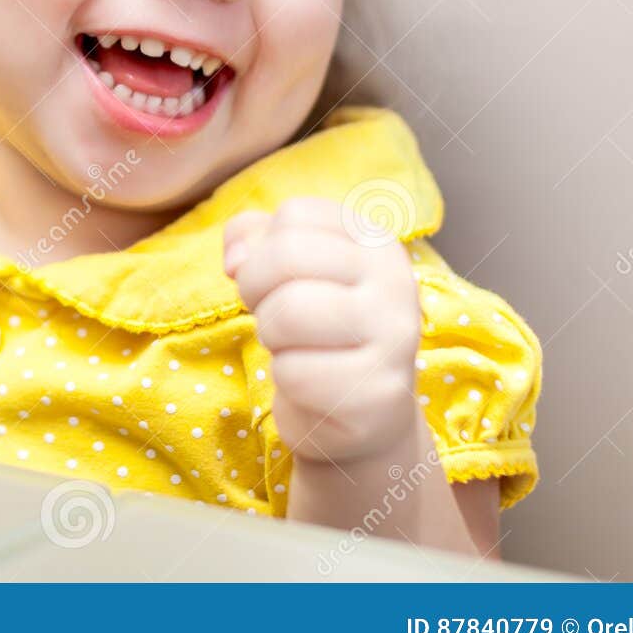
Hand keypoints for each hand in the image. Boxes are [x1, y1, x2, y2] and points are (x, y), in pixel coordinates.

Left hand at [224, 197, 421, 463]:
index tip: (279, 282)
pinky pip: (293, 372)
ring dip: (271, 336)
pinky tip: (314, 387)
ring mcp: (394, 337)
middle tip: (275, 319)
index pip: (295, 215)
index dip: (263, 250)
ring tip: (296, 349)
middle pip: (286, 254)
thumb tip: (236, 259)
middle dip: (256, 290)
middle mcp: (396, 280)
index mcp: (376, 241)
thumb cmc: (317, 333)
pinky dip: (286, 381)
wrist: (361, 417)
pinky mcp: (379, 392)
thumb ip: (253, 240)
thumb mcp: (285, 273)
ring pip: (287, 312)